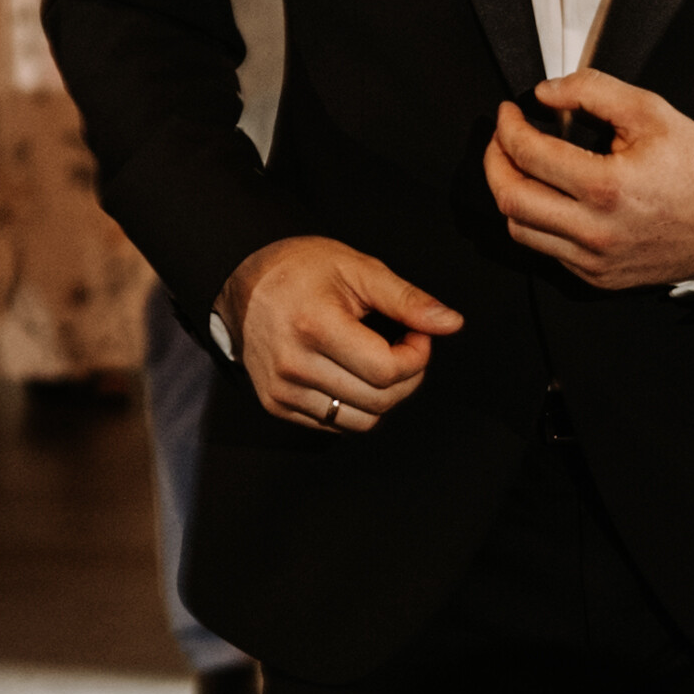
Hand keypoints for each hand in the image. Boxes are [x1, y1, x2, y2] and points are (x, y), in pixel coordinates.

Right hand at [221, 236, 463, 428]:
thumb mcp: (358, 269)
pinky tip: (351, 372)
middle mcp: (294, 365)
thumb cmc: (301, 270)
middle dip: (408, 376)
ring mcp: (282, 390)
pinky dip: (356, 405)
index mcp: (315, 327)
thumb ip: (408, 300)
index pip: (388, 371)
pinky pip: (336, 424)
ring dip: (384, 395)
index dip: (418, 356)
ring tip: (376, 359)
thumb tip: (450, 323)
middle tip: (404, 345)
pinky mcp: (276, 405)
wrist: (243, 283)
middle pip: (380, 400)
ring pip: (362, 421)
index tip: (417, 334)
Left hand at [484, 74, 693, 291]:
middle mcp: (595, 231)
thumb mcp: (652, 112)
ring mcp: (593, 260)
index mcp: (607, 187)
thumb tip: (545, 93)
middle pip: (510, 199)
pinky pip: (547, 251)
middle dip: (495, 162)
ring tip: (519, 168)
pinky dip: (537, 221)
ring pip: (520, 230)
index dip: (507, 128)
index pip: (528, 155)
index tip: (508, 113)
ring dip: (510, 194)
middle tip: (501, 139)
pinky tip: (549, 198)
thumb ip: (593, 91)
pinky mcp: (596, 277)